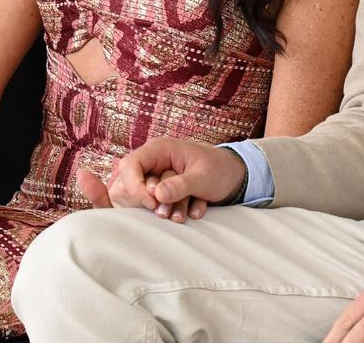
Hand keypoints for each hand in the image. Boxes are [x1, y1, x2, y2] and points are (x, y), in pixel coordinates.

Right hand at [78, 137, 246, 219]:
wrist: (233, 176)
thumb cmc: (219, 169)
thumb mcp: (203, 177)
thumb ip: (181, 185)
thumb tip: (157, 195)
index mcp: (159, 150)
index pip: (130, 165)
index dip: (134, 185)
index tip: (152, 203)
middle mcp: (152, 163)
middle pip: (130, 184)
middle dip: (149, 201)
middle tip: (168, 212)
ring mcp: (155, 178)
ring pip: (141, 198)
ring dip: (163, 209)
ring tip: (184, 215)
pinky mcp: (160, 194)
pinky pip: (153, 207)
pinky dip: (172, 211)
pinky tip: (194, 209)